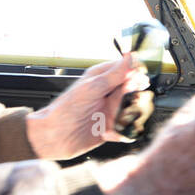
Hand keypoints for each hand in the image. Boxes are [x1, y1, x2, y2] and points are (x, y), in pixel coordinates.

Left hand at [24, 51, 147, 158]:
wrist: (55, 137)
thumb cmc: (66, 110)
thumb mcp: (93, 88)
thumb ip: (115, 74)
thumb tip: (130, 57)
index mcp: (102, 77)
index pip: (127, 69)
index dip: (136, 74)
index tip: (140, 81)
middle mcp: (107, 92)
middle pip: (133, 90)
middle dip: (134, 97)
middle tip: (124, 103)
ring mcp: (110, 109)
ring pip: (132, 109)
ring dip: (128, 117)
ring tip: (116, 120)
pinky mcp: (111, 127)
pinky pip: (126, 128)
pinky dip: (122, 132)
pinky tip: (109, 133)